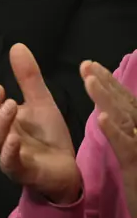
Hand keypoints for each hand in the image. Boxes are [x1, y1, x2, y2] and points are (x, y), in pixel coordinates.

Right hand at [0, 44, 81, 203]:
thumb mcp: (40, 102)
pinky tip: (14, 138)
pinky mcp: (21, 172)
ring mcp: (6, 157)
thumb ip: (28, 78)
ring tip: (10, 106)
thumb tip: (16, 46)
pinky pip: (9, 162)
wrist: (67, 169)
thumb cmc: (47, 137)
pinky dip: (9, 150)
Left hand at [82, 60, 136, 217]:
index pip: (126, 103)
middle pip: (128, 104)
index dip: (109, 84)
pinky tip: (102, 117)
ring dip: (108, 99)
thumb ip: (127, 131)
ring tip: (90, 79)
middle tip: (86, 64)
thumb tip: (111, 112)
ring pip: (128, 119)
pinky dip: (115, 131)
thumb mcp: (134, 154)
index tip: (90, 66)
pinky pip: (128, 146)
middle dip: (107, 84)